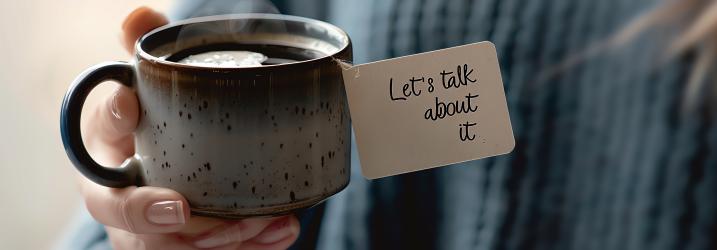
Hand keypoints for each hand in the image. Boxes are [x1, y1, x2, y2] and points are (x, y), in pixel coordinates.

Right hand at [77, 6, 299, 249]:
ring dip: (218, 236)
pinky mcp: (185, 245)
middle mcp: (121, 191)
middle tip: (182, 207)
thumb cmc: (153, 122)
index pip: (95, 131)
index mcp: (107, 144)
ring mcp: (151, 227)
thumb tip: (139, 14)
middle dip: (149, 213)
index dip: (108, 119)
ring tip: (263, 219)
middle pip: (123, 212)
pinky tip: (282, 230)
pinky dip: (252, 246)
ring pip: (172, 245)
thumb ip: (145, 50)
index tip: (129, 104)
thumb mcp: (147, 85)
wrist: (160, 162)